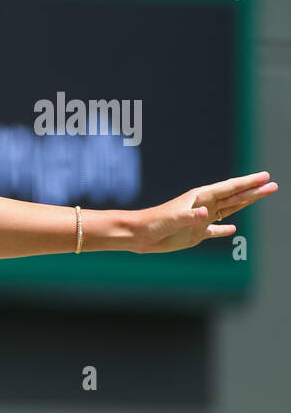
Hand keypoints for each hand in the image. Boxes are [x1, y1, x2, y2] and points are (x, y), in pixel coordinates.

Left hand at [131, 172, 276, 253]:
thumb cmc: (154, 222)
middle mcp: (203, 206)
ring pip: (228, 210)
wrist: (139, 235)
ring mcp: (200, 220)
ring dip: (244, 204)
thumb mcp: (174, 218)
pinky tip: (231, 229)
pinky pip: (213, 231)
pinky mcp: (195, 234)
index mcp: (200, 198)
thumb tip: (205, 213)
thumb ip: (190, 216)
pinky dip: (222, 230)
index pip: (229, 188)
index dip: (248, 183)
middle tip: (273, 185)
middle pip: (234, 197)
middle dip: (254, 192)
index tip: (264, 177)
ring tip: (261, 196)